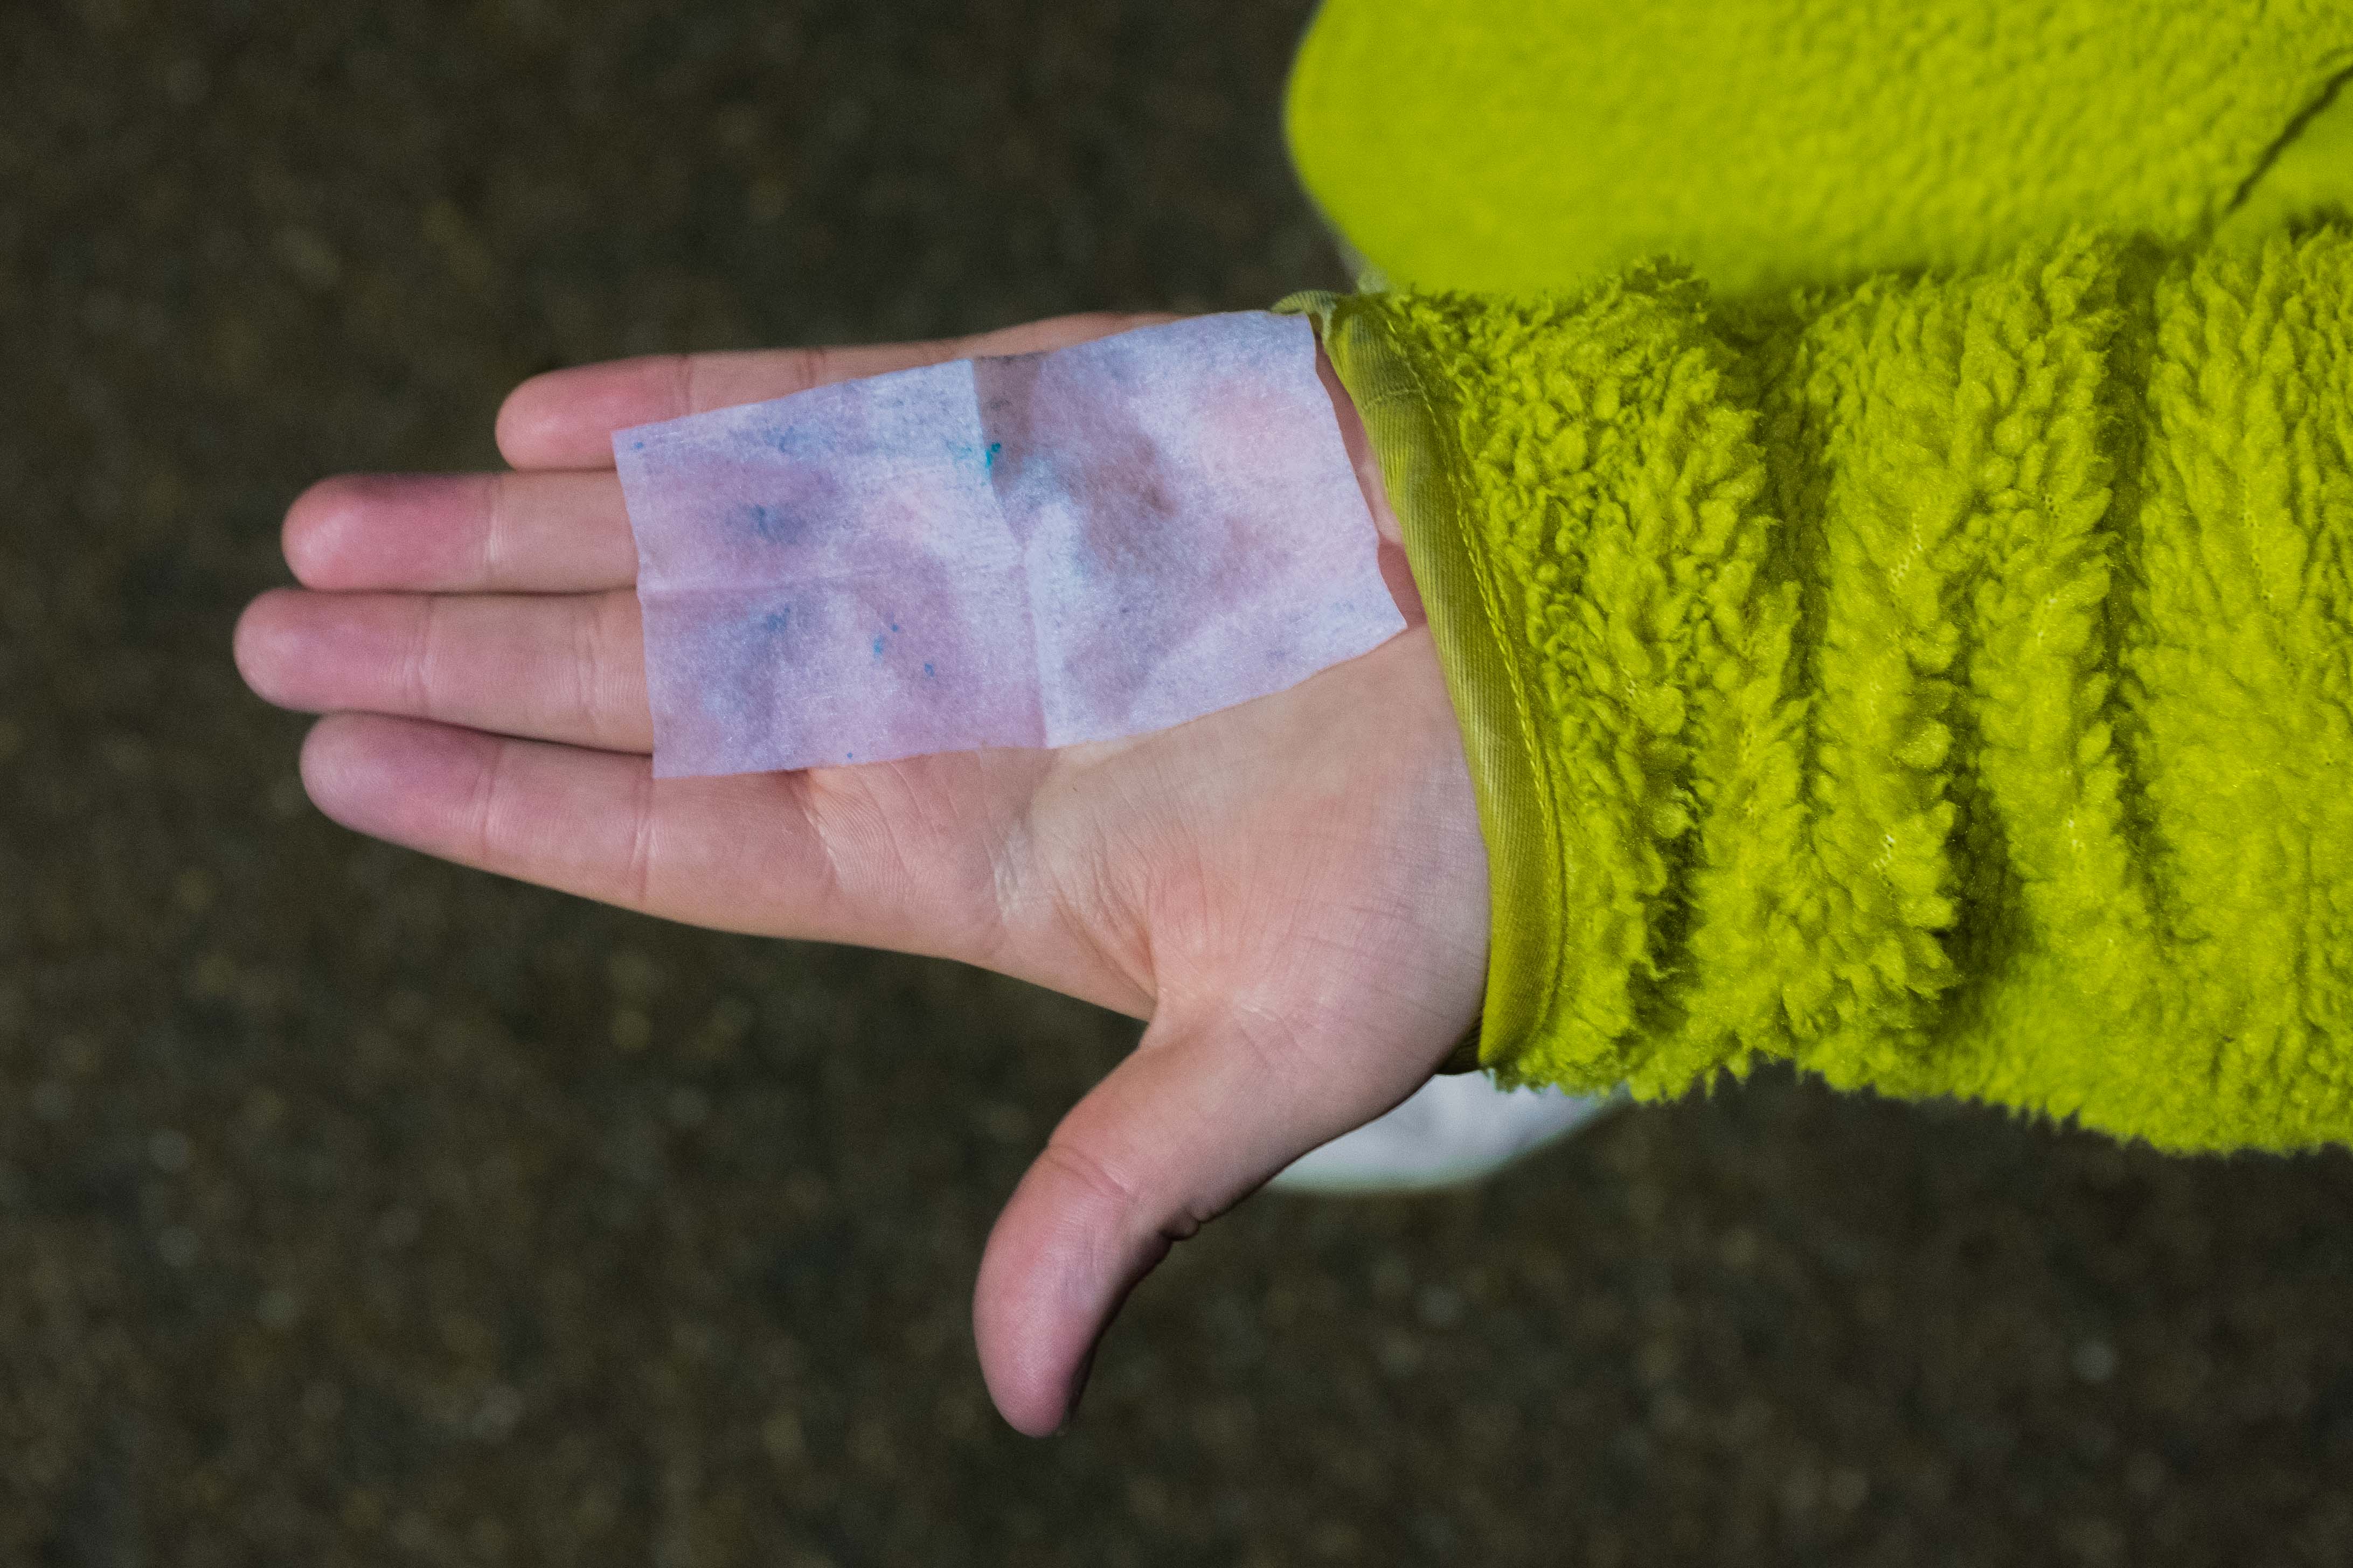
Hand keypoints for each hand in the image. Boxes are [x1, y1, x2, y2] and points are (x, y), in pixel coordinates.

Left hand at [232, 313, 1489, 1435]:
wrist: (1567, 666)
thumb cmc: (1438, 871)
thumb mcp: (1276, 1052)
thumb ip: (1121, 1191)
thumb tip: (1017, 1399)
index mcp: (947, 851)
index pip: (669, 836)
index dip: (504, 803)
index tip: (336, 764)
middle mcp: (923, 703)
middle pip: (635, 676)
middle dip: (452, 649)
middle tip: (266, 622)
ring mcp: (964, 562)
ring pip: (689, 540)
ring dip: (514, 529)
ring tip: (341, 517)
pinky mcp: (1033, 436)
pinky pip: (822, 415)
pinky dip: (682, 411)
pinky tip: (541, 421)